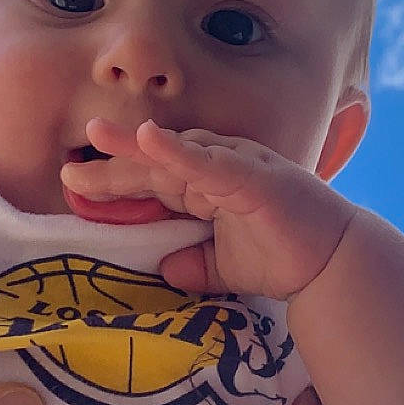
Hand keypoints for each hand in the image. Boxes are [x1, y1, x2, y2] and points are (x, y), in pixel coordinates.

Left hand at [60, 117, 355, 296]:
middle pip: (156, 161)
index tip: (74, 185)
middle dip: (113, 159)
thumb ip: (194, 266)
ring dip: (137, 144)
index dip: (114, 182)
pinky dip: (179, 150)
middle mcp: (219, 168)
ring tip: (98, 135)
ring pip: (177, 153)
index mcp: (208, 187)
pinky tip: (149, 139)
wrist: (333, 266)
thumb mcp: (224, 269)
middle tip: (70, 160)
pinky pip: (211, 162)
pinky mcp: (254, 178)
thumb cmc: (284, 259)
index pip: (152, 180)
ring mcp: (237, 167)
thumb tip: (164, 268)